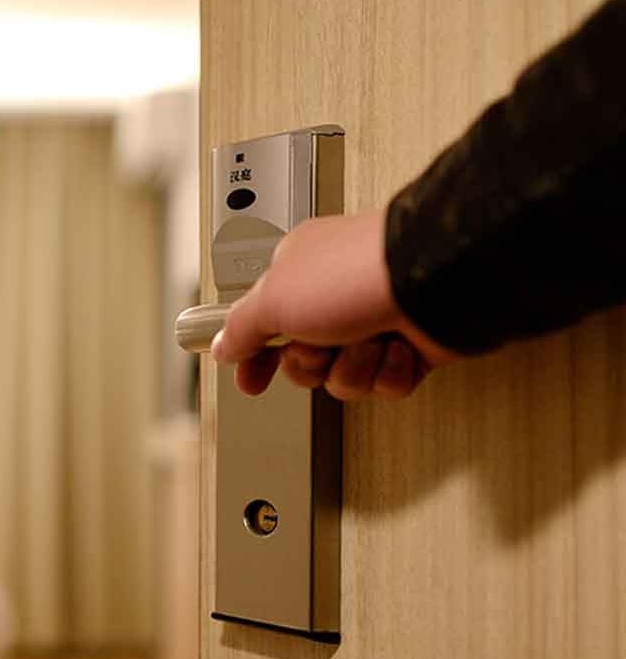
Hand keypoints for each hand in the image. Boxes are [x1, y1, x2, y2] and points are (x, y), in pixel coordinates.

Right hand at [210, 210, 458, 399]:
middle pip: (303, 362)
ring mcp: (374, 321)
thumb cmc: (355, 274)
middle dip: (312, 364)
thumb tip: (221, 345)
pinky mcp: (410, 347)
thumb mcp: (273, 299)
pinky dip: (391, 371)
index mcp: (299, 274)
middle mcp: (335, 297)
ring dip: (355, 367)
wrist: (436, 280)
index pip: (263, 325)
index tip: (249, 381)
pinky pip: (386, 384)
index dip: (253, 358)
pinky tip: (398, 347)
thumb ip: (240, 327)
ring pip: (345, 378)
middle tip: (321, 343)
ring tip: (370, 338)